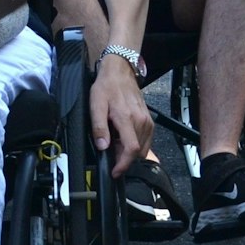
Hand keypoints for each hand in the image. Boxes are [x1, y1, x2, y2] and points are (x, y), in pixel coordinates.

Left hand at [88, 58, 151, 174]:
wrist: (120, 72)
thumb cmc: (107, 87)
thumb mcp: (96, 105)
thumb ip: (99, 127)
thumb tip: (102, 146)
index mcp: (127, 119)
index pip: (131, 149)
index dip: (123, 164)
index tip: (115, 172)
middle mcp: (141, 122)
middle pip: (137, 152)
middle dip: (124, 159)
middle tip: (110, 153)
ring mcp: (147, 121)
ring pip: (142, 148)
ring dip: (129, 152)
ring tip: (115, 143)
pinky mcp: (149, 121)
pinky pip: (145, 140)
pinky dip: (135, 145)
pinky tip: (123, 138)